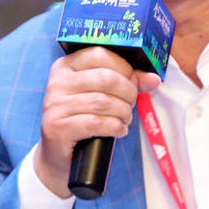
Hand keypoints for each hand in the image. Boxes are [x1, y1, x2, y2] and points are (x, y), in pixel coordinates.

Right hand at [35, 47, 161, 195]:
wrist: (58, 154)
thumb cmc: (82, 119)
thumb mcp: (100, 95)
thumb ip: (126, 82)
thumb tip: (154, 79)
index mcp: (66, 66)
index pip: (100, 54)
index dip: (124, 68)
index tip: (132, 82)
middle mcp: (57, 82)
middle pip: (106, 78)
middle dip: (128, 92)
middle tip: (131, 104)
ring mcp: (55, 105)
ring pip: (104, 102)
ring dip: (123, 112)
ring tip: (125, 119)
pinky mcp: (57, 128)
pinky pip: (96, 123)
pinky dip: (115, 127)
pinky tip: (119, 130)